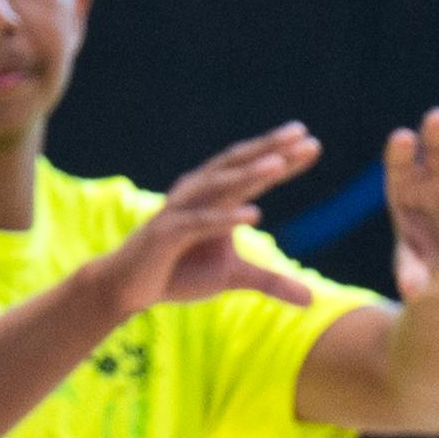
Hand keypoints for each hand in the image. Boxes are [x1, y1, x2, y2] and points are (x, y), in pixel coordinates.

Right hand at [86, 130, 328, 325]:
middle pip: (239, 165)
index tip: (312, 144)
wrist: (126, 288)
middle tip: (302, 136)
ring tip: (279, 164)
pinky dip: (225, 218)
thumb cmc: (178, 273)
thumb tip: (312, 301)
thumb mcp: (232, 277)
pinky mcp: (166, 235)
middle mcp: (197, 194)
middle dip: (271, 149)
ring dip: (250, 174)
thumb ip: (271, 282)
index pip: (253, 171)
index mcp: (213, 196)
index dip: (283, 157)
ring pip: (220, 187)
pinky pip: (200, 223)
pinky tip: (253, 215)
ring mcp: (180, 211)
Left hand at [383, 111, 438, 301]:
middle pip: (435, 147)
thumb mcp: (415, 276)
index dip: (401, 149)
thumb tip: (410, 289)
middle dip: (437, 132)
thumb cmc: (425, 272)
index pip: (400, 162)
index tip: (403, 139)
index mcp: (405, 190)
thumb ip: (412, 275)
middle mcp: (436, 180)